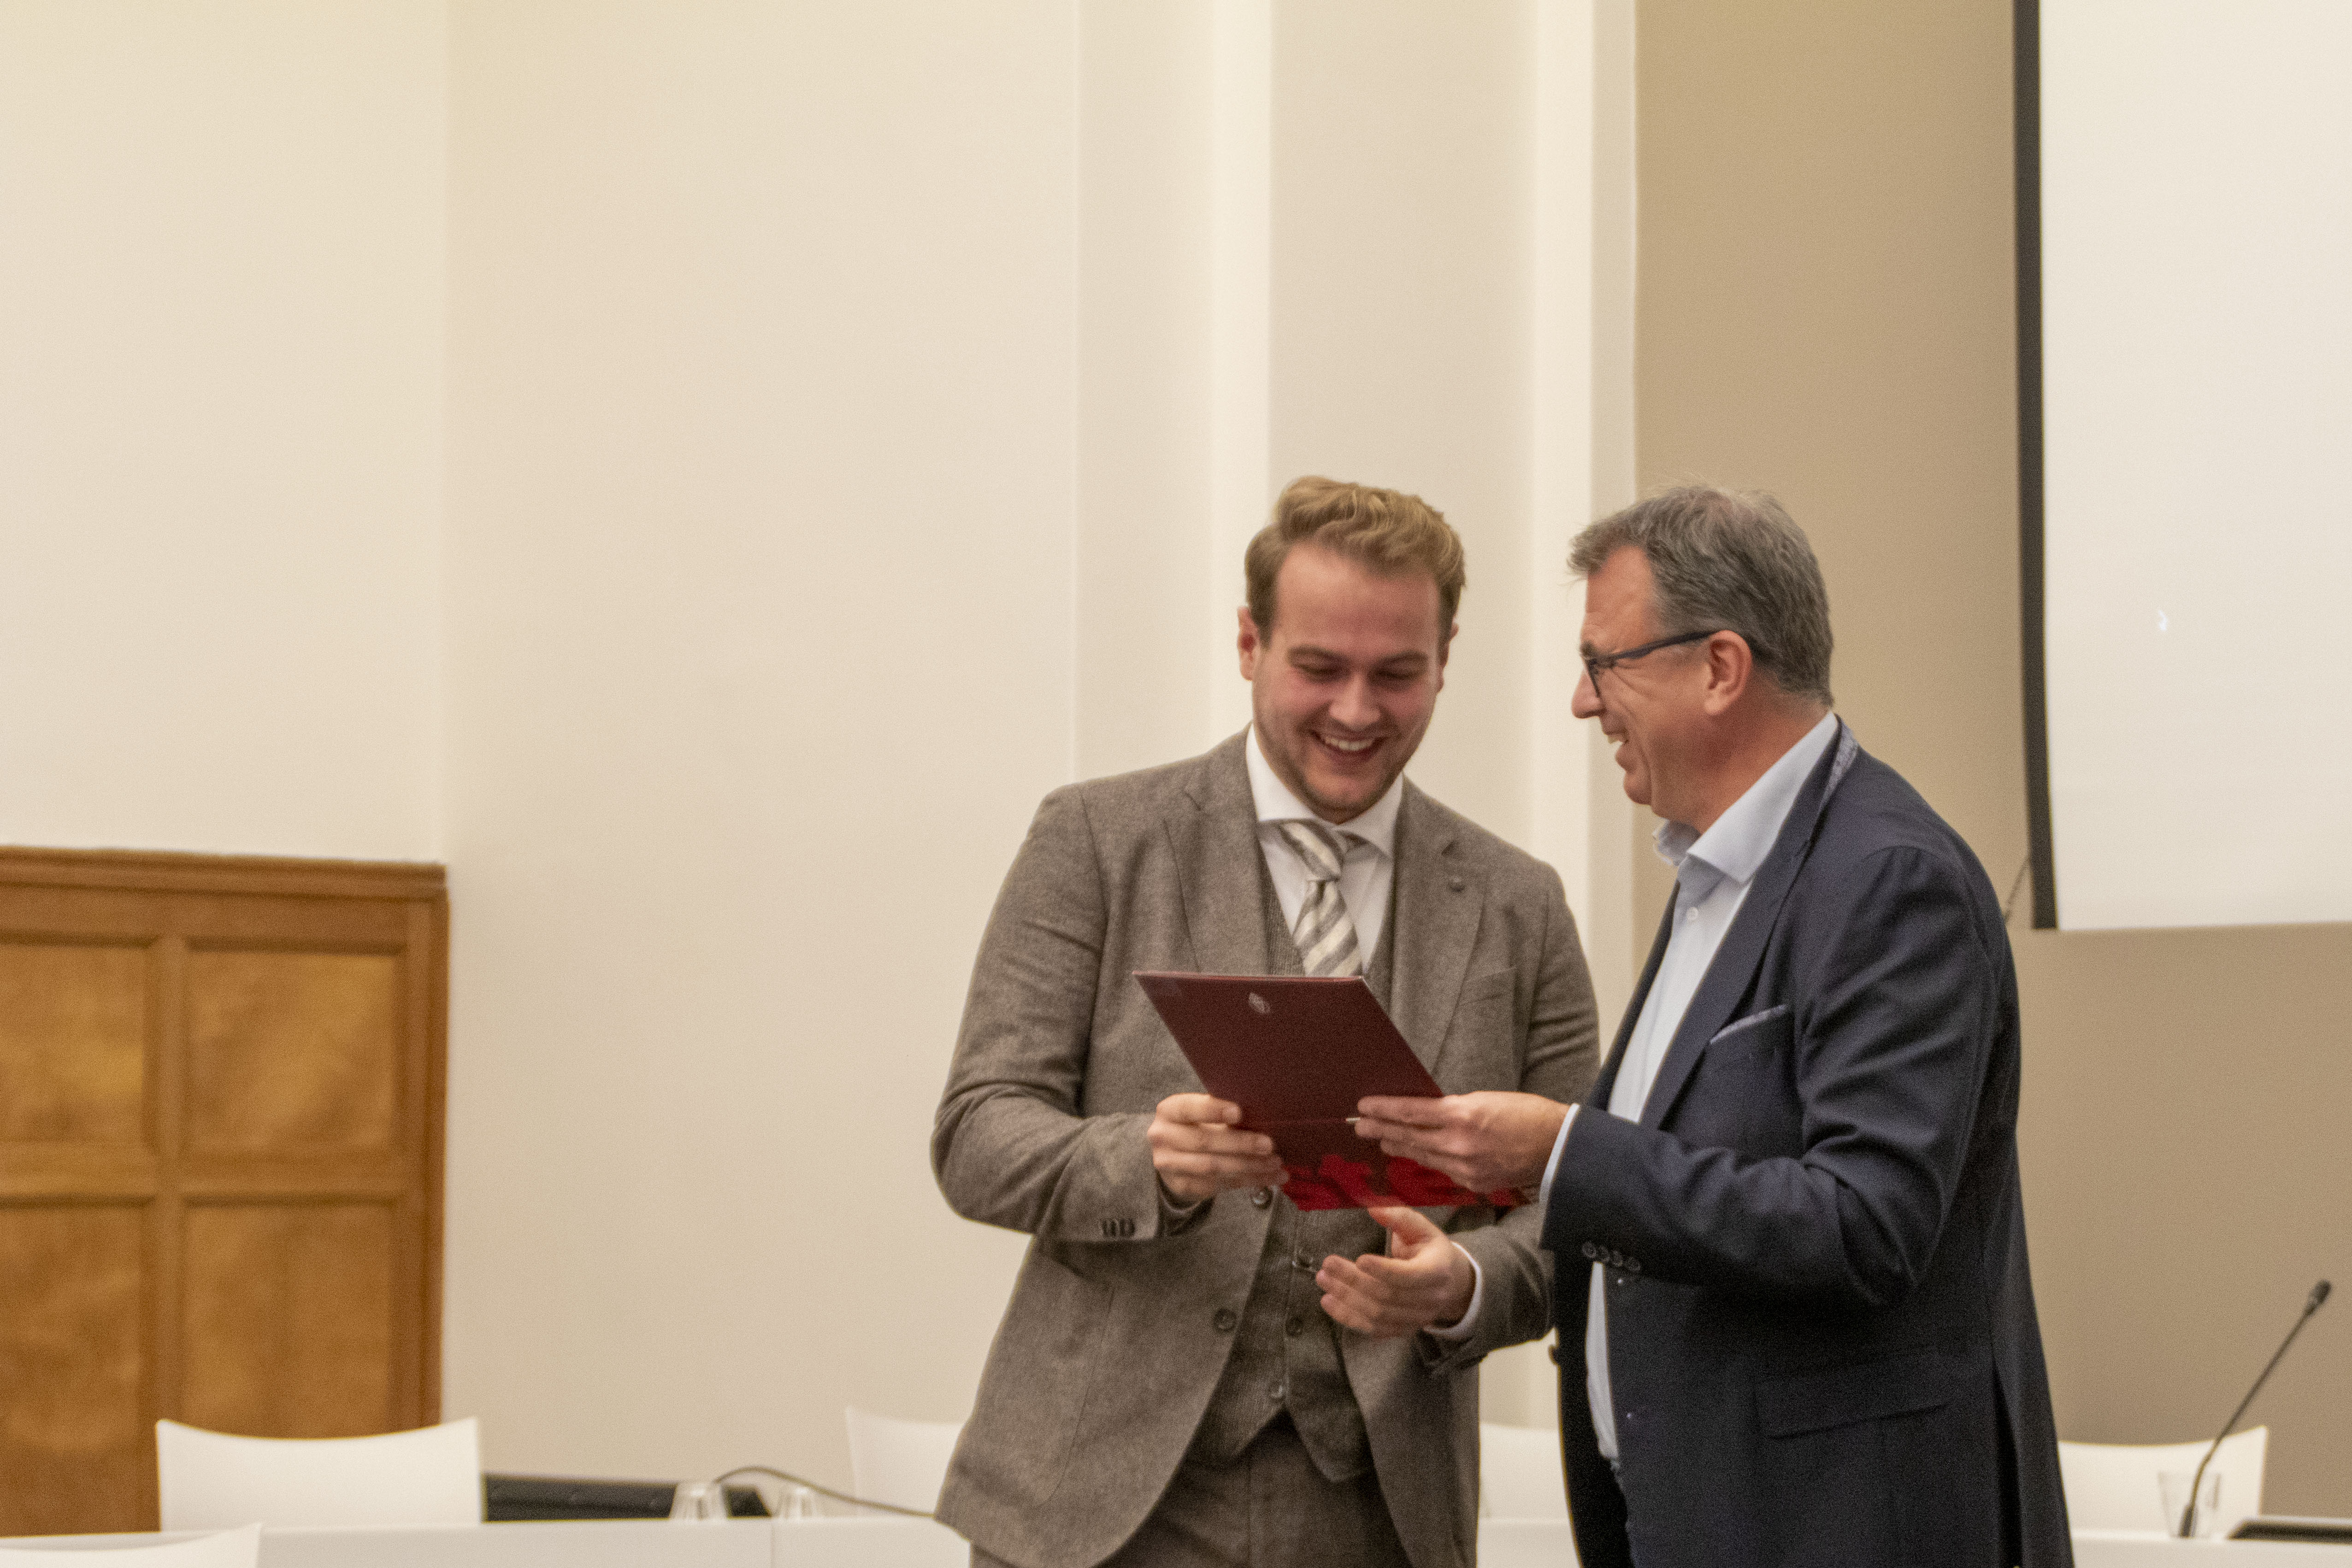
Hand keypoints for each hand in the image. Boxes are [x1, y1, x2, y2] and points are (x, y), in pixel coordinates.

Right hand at [1148, 1093, 1285, 1201]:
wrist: (1172, 1155)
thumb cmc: (1197, 1125)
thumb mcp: (1201, 1113)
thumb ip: (1221, 1113)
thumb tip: (1261, 1115)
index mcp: (1169, 1111)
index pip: (1189, 1109)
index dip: (1213, 1110)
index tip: (1239, 1112)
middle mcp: (1163, 1137)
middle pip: (1204, 1142)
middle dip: (1240, 1144)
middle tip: (1269, 1144)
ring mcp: (1169, 1164)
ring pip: (1213, 1167)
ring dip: (1249, 1166)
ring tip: (1275, 1162)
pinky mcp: (1183, 1185)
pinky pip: (1219, 1184)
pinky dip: (1248, 1180)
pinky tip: (1269, 1176)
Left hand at [1315, 1207, 1474, 1337]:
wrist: (1452, 1282)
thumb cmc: (1431, 1249)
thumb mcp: (1422, 1228)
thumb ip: (1399, 1217)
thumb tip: (1372, 1207)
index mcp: (1438, 1271)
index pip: (1409, 1276)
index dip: (1383, 1270)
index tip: (1358, 1258)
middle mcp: (1430, 1300)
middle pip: (1387, 1295)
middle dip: (1354, 1281)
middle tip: (1328, 1265)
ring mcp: (1417, 1319)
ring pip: (1378, 1315)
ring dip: (1346, 1300)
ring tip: (1323, 1280)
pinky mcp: (1403, 1330)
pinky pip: (1373, 1330)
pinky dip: (1349, 1318)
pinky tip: (1329, 1302)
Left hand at [1353, 1091, 1568, 1192]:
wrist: (1558, 1147)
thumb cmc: (1526, 1114)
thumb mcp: (1485, 1099)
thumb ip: (1453, 1108)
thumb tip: (1425, 1112)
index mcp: (1462, 1115)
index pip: (1411, 1112)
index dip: (1385, 1109)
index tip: (1365, 1106)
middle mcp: (1459, 1144)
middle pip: (1410, 1136)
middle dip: (1382, 1130)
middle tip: (1360, 1125)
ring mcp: (1465, 1168)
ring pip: (1423, 1156)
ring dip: (1400, 1147)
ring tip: (1383, 1140)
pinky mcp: (1474, 1183)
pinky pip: (1443, 1171)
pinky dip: (1429, 1161)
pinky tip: (1418, 1156)